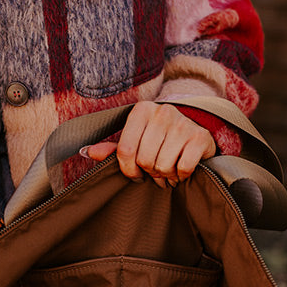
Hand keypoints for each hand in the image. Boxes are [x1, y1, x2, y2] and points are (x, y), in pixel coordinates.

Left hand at [83, 101, 215, 187]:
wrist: (196, 138)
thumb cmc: (160, 142)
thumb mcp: (136, 142)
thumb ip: (112, 149)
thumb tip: (86, 151)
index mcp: (142, 111)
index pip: (126, 150)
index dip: (128, 170)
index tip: (136, 174)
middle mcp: (163, 112)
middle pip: (145, 160)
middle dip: (149, 172)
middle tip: (156, 170)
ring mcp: (183, 123)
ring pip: (163, 166)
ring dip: (165, 175)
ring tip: (168, 170)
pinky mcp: (200, 137)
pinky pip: (183, 168)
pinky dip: (181, 176)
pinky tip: (181, 169)